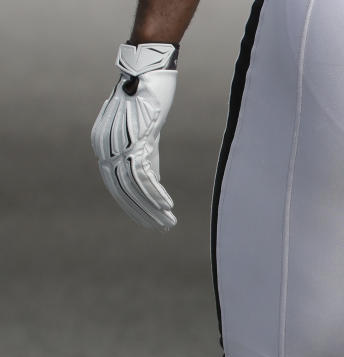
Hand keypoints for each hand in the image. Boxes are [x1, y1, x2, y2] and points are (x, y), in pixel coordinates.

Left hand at [91, 43, 178, 229]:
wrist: (147, 67)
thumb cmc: (145, 95)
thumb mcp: (142, 129)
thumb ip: (144, 154)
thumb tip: (150, 179)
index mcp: (102, 143)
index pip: (115, 184)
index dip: (132, 206)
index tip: (149, 220)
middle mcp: (106, 145)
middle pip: (122, 189)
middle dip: (141, 212)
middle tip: (160, 228)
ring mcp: (120, 143)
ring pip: (133, 186)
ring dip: (151, 208)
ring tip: (167, 222)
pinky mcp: (137, 138)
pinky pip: (144, 174)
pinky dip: (155, 193)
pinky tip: (167, 206)